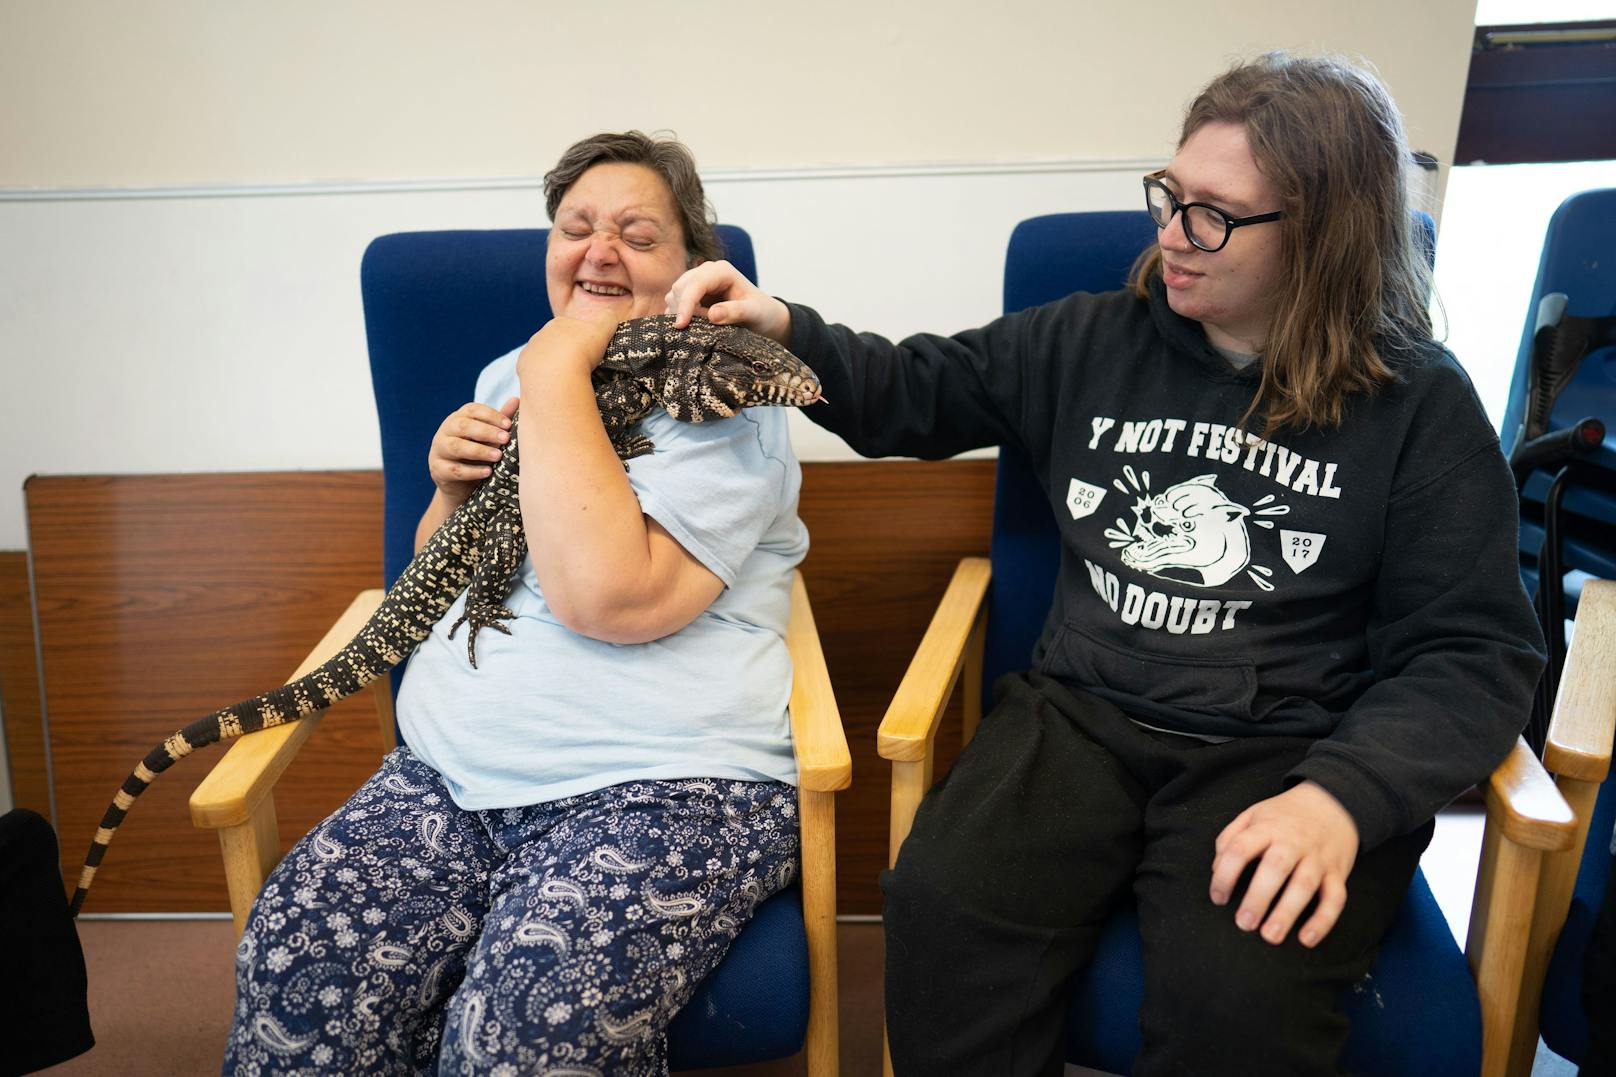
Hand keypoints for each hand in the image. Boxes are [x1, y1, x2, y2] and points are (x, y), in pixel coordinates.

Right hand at [426, 396, 518, 501]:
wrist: (462, 486)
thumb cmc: (478, 456)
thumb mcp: (490, 438)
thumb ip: (501, 421)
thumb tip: (516, 400)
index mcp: (458, 418)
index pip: (472, 410)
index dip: (490, 415)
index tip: (508, 424)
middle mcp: (445, 431)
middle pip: (462, 426)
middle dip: (486, 432)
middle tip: (506, 438)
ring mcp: (439, 450)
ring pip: (456, 447)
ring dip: (479, 451)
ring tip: (498, 456)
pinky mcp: (437, 470)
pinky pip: (453, 470)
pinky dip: (472, 471)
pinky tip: (488, 472)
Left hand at [517, 314, 620, 381]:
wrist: (556, 374)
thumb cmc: (582, 350)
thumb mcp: (604, 328)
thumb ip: (608, 319)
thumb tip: (610, 317)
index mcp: (561, 323)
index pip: (572, 329)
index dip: (582, 340)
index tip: (589, 353)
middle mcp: (542, 333)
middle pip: (556, 342)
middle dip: (565, 351)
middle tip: (578, 366)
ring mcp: (531, 350)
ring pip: (543, 356)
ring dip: (552, 364)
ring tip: (566, 377)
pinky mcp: (523, 366)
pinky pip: (534, 371)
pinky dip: (543, 376)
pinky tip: (553, 384)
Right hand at [665, 259, 791, 342]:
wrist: (764, 316)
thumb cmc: (762, 313)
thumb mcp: (754, 313)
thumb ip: (736, 312)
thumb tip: (712, 314)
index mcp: (721, 271)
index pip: (695, 284)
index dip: (686, 304)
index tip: (681, 325)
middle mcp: (706, 272)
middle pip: (680, 287)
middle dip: (680, 310)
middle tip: (691, 332)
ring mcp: (697, 282)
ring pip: (674, 294)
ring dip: (678, 313)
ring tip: (695, 330)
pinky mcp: (692, 294)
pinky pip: (675, 302)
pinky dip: (678, 315)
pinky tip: (690, 327)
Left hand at [1209, 780, 1358, 947]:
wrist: (1333, 804)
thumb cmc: (1285, 816)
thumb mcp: (1253, 814)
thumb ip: (1230, 837)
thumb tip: (1217, 869)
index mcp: (1267, 826)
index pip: (1241, 848)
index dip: (1225, 874)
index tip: (1218, 898)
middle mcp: (1294, 841)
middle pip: (1275, 868)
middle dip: (1258, 897)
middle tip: (1243, 923)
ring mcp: (1318, 857)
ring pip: (1305, 885)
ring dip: (1287, 913)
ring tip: (1270, 936)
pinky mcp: (1338, 873)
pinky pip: (1335, 898)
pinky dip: (1323, 920)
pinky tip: (1306, 939)